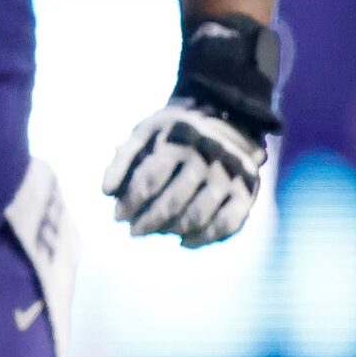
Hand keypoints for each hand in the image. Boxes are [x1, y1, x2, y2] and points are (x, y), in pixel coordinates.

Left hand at [102, 98, 269, 247]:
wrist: (228, 115)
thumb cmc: (175, 132)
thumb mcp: (146, 133)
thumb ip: (123, 159)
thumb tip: (107, 192)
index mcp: (179, 142)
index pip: (149, 181)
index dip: (130, 203)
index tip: (119, 216)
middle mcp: (208, 158)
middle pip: (173, 202)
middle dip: (148, 222)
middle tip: (134, 231)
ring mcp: (230, 176)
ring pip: (198, 215)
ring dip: (172, 230)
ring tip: (158, 232)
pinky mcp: (248, 190)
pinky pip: (228, 224)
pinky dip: (205, 238)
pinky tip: (184, 241)